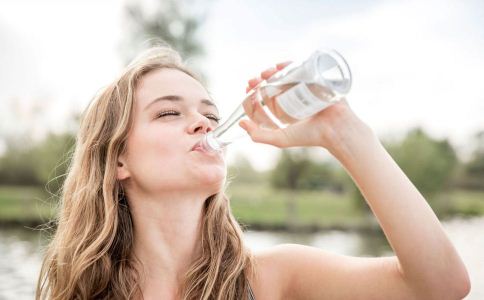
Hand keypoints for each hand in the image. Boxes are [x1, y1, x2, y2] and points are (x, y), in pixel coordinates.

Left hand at [239, 63, 371, 152]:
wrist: (335, 129)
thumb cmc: (310, 136)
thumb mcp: (280, 139)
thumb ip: (259, 136)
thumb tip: (240, 123)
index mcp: (284, 110)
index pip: (265, 98)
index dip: (254, 93)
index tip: (247, 90)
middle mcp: (293, 98)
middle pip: (273, 84)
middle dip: (261, 80)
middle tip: (254, 81)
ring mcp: (303, 88)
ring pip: (284, 75)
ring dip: (272, 71)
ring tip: (265, 73)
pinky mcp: (314, 80)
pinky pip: (299, 68)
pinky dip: (289, 64)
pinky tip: (279, 66)